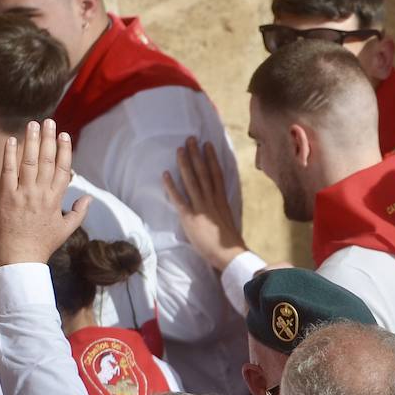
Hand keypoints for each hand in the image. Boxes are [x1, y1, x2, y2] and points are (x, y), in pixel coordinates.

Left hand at [0, 120, 89, 267]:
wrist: (21, 256)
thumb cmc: (43, 243)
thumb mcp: (66, 229)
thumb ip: (79, 211)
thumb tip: (89, 198)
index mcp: (56, 200)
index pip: (62, 169)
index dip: (64, 150)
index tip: (65, 135)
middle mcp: (41, 193)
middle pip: (46, 160)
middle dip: (49, 139)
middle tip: (50, 121)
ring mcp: (23, 194)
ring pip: (29, 161)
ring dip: (31, 141)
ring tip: (33, 124)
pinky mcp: (6, 196)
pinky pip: (8, 171)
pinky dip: (10, 154)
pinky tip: (12, 140)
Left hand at [162, 137, 248, 271]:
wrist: (229, 255)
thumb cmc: (229, 242)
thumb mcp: (227, 220)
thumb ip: (219, 209)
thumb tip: (215, 202)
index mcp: (222, 201)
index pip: (216, 174)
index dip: (211, 158)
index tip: (207, 145)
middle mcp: (211, 201)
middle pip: (203, 173)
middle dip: (197, 155)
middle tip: (191, 139)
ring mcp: (201, 208)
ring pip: (192, 181)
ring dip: (185, 164)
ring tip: (179, 149)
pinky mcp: (190, 218)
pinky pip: (179, 199)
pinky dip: (172, 186)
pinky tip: (165, 174)